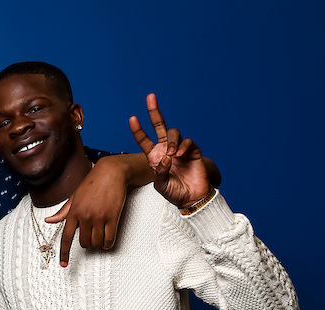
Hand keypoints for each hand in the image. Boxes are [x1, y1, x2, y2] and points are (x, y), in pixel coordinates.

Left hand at [45, 158, 128, 266]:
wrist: (111, 172)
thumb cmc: (92, 183)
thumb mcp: (74, 197)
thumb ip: (62, 212)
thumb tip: (48, 221)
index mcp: (73, 212)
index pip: (66, 238)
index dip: (64, 253)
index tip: (64, 264)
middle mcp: (85, 216)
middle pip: (83, 243)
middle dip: (87, 243)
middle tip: (91, 237)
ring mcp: (99, 217)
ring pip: (97, 242)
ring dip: (98, 244)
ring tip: (100, 238)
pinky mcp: (113, 217)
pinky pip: (110, 238)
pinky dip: (108, 243)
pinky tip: (108, 241)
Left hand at [129, 93, 210, 208]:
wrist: (192, 197)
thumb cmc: (174, 192)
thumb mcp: (160, 185)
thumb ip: (158, 172)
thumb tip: (163, 158)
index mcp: (154, 156)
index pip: (144, 139)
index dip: (138, 130)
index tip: (132, 118)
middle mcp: (166, 149)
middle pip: (159, 126)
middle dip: (154, 111)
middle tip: (150, 97)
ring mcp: (179, 148)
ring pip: (173, 133)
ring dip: (171, 141)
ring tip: (172, 154)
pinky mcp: (193, 151)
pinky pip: (187, 142)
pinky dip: (183, 146)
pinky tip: (179, 155)